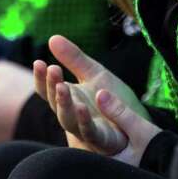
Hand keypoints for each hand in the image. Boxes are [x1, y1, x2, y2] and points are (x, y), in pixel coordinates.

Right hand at [33, 35, 158, 164]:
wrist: (139, 120)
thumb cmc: (112, 98)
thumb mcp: (94, 73)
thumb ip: (74, 58)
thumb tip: (52, 37)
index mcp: (69, 99)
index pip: (48, 90)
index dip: (41, 78)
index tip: (39, 62)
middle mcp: (73, 115)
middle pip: (56, 104)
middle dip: (53, 87)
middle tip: (52, 69)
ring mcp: (86, 130)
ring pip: (68, 121)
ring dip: (64, 104)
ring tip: (62, 87)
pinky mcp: (103, 140)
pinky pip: (91, 133)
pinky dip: (85, 121)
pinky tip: (83, 106)